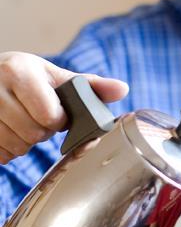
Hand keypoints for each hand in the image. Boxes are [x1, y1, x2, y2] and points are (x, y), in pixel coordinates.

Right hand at [0, 52, 128, 163]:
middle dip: (42, 132)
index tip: (55, 112)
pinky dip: (9, 149)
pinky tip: (9, 131)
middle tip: (37, 118)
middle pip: (34, 134)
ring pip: (17, 147)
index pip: (50, 115)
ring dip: (26, 142)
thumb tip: (123, 89)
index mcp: (20, 72)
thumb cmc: (23, 77)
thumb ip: (89, 85)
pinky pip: (1, 154)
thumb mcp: (53, 75)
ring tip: (22, 122)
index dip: (58, 120)